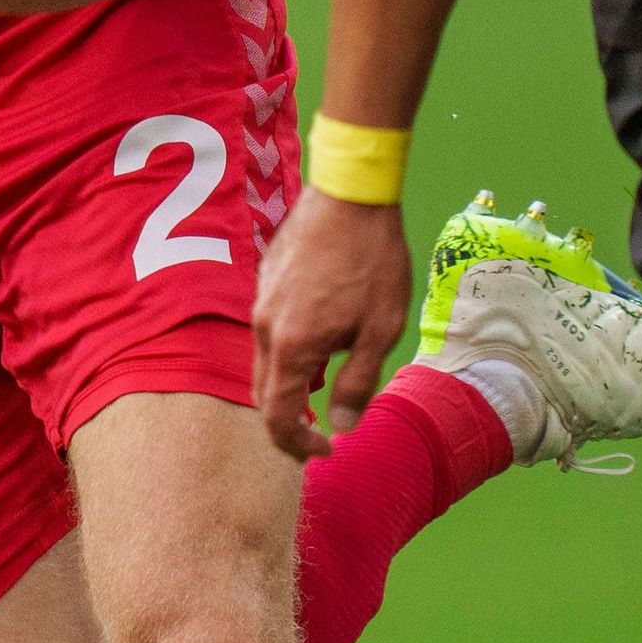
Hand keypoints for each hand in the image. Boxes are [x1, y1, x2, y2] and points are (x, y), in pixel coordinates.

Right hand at [250, 189, 414, 458]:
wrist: (351, 193)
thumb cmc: (373, 259)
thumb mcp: (380, 328)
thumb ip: (357, 382)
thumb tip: (342, 425)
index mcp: (292, 346)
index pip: (277, 417)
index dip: (297, 444)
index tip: (326, 449)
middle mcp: (265, 327)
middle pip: (262, 394)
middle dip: (287, 422)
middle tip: (320, 433)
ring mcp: (260, 301)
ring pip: (264, 361)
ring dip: (287, 385)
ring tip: (325, 385)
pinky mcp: (266, 279)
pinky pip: (268, 329)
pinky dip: (286, 351)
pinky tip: (320, 337)